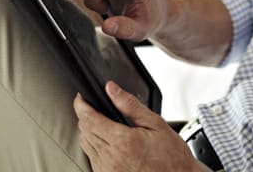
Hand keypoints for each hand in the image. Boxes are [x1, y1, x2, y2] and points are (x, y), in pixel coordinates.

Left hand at [73, 81, 201, 171]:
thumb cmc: (171, 155)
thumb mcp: (155, 123)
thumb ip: (130, 104)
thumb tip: (112, 89)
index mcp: (123, 141)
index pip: (89, 119)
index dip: (81, 105)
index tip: (81, 98)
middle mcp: (112, 157)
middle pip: (84, 130)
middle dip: (85, 116)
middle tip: (93, 107)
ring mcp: (107, 169)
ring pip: (85, 144)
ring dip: (88, 131)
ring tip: (101, 123)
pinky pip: (91, 158)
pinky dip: (94, 146)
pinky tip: (107, 141)